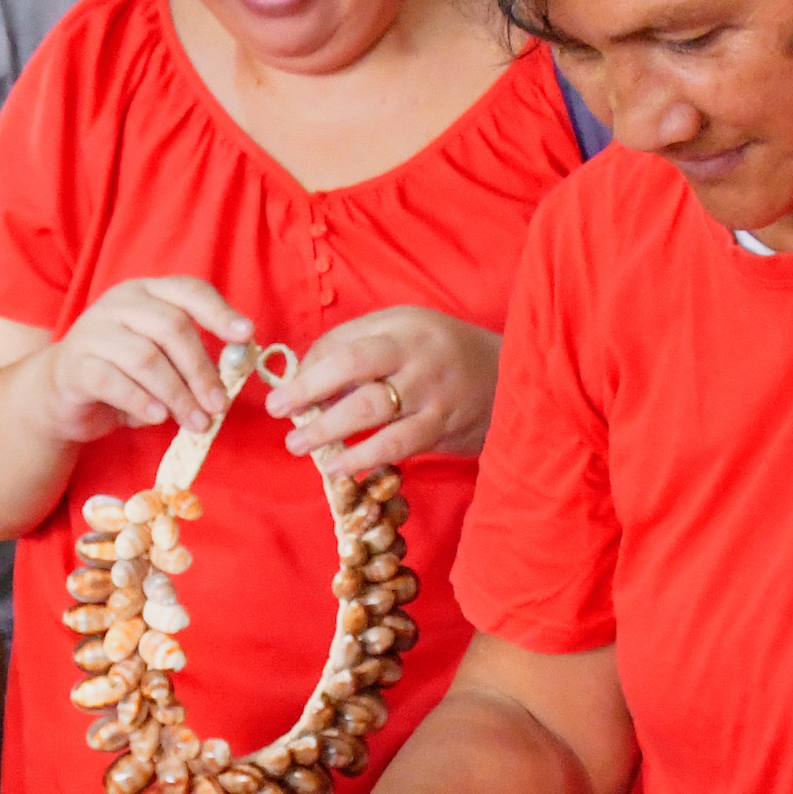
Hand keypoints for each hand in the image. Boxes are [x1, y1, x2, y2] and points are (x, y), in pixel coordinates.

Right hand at [33, 278, 253, 442]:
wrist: (58, 394)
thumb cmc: (121, 376)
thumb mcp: (162, 362)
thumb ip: (191, 362)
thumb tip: (231, 380)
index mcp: (147, 293)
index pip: (189, 291)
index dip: (220, 312)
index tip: (247, 337)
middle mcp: (119, 303)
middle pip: (172, 327)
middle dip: (201, 370)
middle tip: (218, 406)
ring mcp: (93, 331)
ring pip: (145, 357)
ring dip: (177, 394)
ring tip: (196, 422)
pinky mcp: (73, 364)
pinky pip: (112, 381)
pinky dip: (140, 401)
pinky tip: (158, 418)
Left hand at [262, 307, 499, 476]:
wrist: (514, 378)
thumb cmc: (445, 357)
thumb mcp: (407, 334)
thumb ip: (360, 346)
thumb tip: (304, 372)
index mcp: (402, 325)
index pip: (344, 343)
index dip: (308, 368)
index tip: (284, 389)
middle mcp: (417, 352)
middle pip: (352, 367)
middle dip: (308, 392)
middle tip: (279, 413)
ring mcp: (432, 390)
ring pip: (370, 410)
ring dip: (328, 430)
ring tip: (300, 446)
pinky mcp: (442, 426)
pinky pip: (395, 445)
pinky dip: (363, 457)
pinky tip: (339, 467)